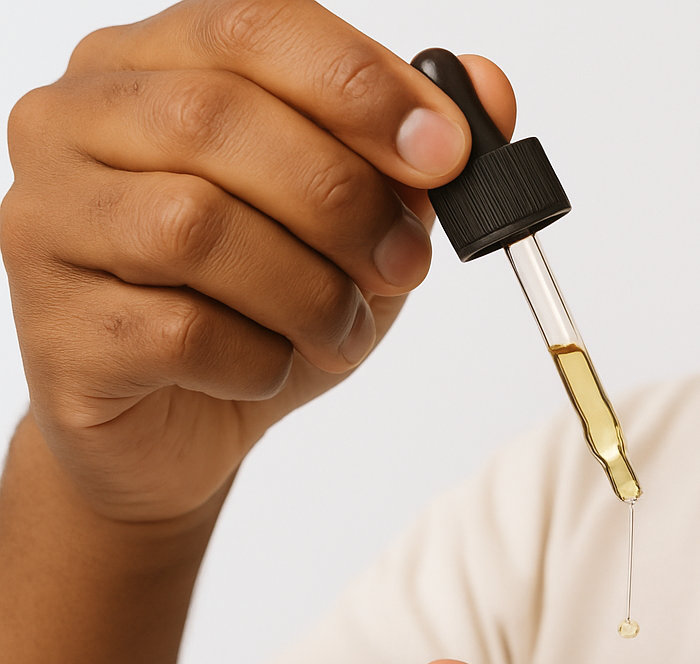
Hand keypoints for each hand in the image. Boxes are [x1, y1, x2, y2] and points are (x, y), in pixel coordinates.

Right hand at [1, 0, 516, 522]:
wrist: (183, 426)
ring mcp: (47, 219)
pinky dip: (257, 358)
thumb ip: (415, 150)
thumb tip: (488, 87)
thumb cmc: (264, 302)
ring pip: (195, 225)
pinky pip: (177, 330)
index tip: (444, 151)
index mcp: (153, 62)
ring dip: (307, 291)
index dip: (360, 85)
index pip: (253, 28)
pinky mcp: (56, 325)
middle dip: (342, 200)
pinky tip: (267, 365)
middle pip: (217, 118)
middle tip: (404, 263)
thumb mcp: (362, 220)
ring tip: (340, 330)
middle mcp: (76, 121)